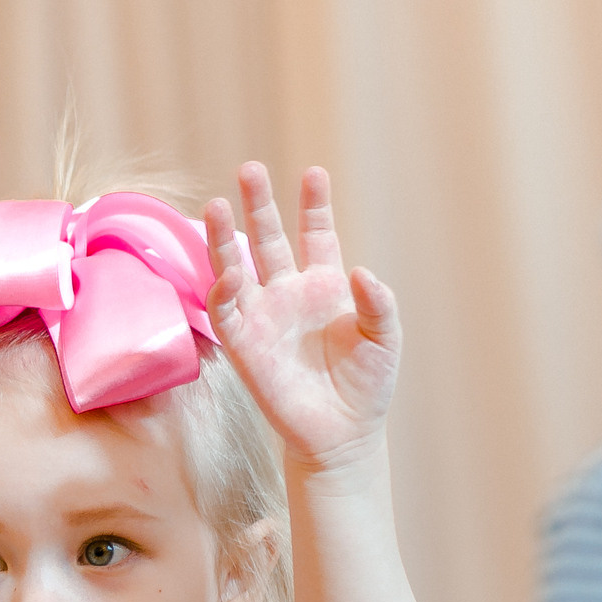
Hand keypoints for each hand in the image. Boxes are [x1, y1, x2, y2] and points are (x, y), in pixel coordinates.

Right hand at [203, 163, 399, 471]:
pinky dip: (224, 290)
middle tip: (249, 168)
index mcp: (325, 285)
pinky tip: (229, 273)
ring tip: (216, 203)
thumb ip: (378, 303)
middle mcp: (288, 292)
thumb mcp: (385, 338)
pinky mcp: (242, 343)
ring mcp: (262, 315)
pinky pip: (225, 310)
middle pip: (268, 238)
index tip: (313, 173)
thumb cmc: (367, 384)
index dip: (313, 204)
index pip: (315, 234)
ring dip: (225, 236)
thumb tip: (362, 273)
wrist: (342, 433)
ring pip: (236, 265)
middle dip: (258, 204)